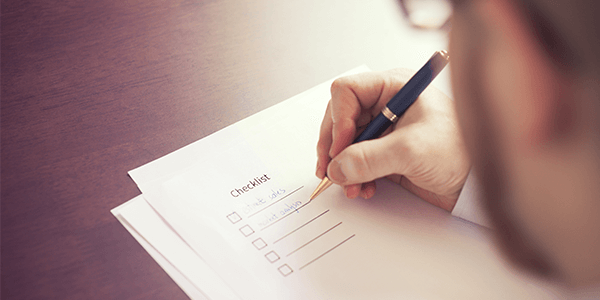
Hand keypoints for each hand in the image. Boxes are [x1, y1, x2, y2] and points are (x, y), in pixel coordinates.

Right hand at [316, 69, 470, 210]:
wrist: (475, 184)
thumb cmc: (459, 152)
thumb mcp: (412, 151)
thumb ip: (370, 158)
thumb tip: (336, 168)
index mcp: (393, 88)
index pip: (346, 92)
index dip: (337, 119)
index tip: (340, 148)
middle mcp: (384, 106)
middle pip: (339, 118)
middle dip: (334, 147)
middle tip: (332, 170)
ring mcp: (382, 131)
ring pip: (343, 143)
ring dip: (342, 167)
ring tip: (350, 187)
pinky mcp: (383, 153)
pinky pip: (354, 162)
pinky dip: (352, 177)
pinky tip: (363, 190)